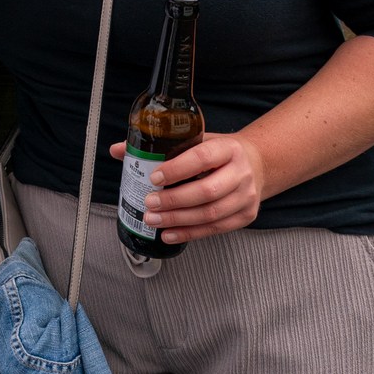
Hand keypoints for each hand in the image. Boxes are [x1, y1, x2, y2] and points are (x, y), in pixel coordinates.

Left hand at [107, 133, 265, 243]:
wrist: (256, 164)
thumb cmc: (218, 152)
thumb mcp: (195, 140)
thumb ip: (159, 145)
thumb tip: (117, 150)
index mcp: (227, 148)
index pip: (202, 158)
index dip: (177, 169)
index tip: (154, 177)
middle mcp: (241, 172)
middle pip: (207, 191)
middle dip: (174, 200)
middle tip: (149, 203)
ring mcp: (246, 196)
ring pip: (211, 213)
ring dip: (178, 220)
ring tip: (153, 220)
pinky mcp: (245, 216)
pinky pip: (216, 229)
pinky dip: (190, 233)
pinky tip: (169, 233)